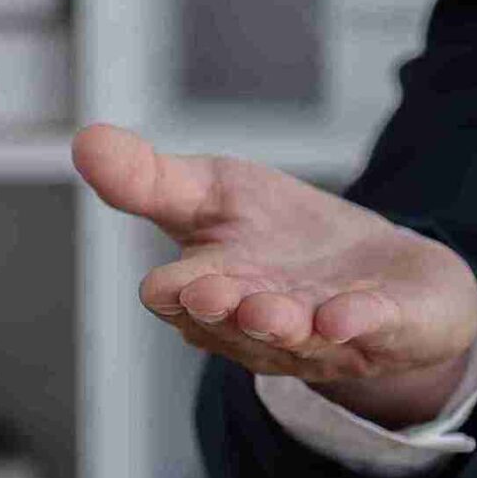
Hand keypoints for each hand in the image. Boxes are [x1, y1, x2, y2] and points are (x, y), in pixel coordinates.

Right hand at [72, 123, 476, 427]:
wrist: (387, 273)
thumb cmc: (287, 238)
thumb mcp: (216, 193)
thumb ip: (153, 179)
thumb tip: (85, 141)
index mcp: (216, 291)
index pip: (182, 300)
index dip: (177, 293)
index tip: (168, 284)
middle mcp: (265, 325)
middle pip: (237, 325)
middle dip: (227, 313)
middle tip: (213, 296)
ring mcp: (329, 334)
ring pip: (301, 336)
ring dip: (285, 325)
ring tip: (275, 313)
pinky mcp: (391, 326)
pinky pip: (372, 327)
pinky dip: (358, 321)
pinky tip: (346, 315)